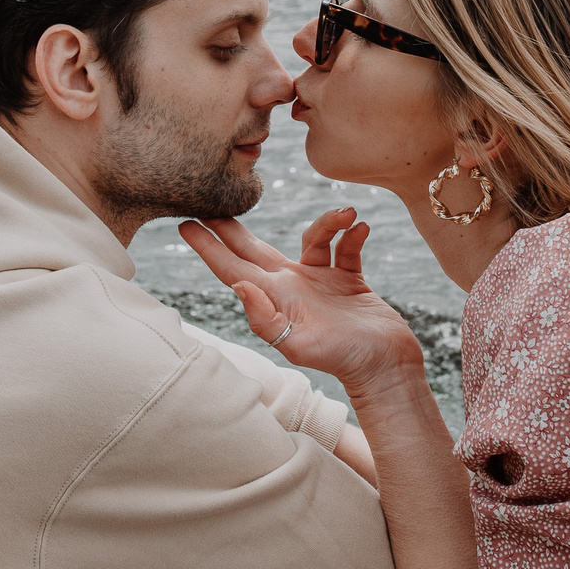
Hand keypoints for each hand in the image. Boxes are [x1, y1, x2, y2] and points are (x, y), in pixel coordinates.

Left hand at [178, 209, 425, 391]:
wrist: (385, 367)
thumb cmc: (341, 359)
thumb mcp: (297, 345)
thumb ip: (265, 319)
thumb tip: (238, 285)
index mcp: (275, 298)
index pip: (233, 268)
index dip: (209, 247)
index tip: (185, 223)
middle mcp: (292, 287)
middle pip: (255, 248)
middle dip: (233, 226)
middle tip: (212, 201)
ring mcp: (320, 282)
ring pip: (313, 238)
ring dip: (326, 222)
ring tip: (345, 213)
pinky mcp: (349, 281)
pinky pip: (347, 249)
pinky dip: (353, 236)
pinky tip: (361, 226)